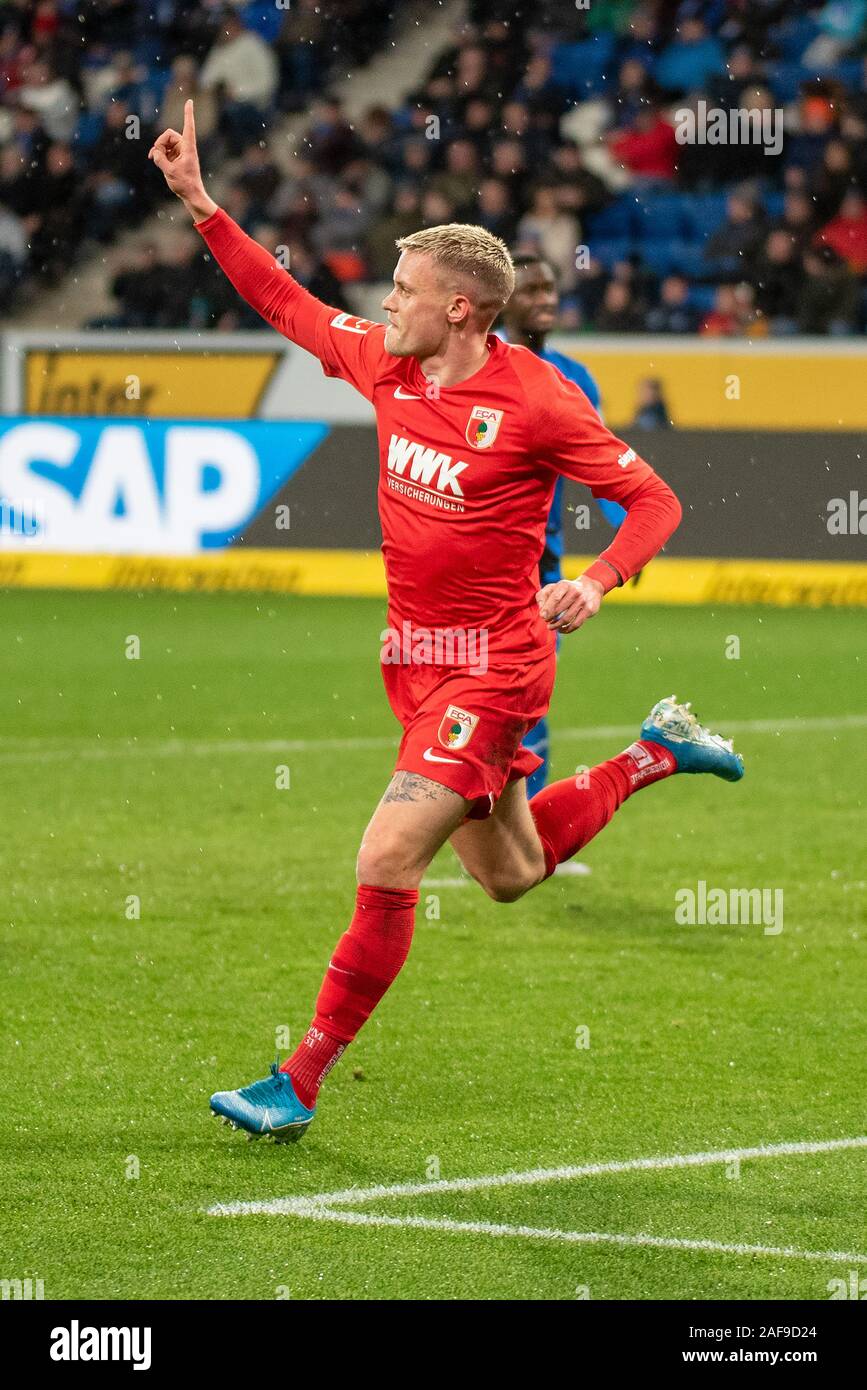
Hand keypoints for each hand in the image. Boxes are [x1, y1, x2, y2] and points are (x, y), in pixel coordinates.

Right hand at [148, 98, 215, 221]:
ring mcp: (180, 152)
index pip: (188, 127)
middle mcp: (185, 147)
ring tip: (156, 161)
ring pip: (164, 143)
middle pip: (168, 135)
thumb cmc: (185, 184)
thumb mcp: (169, 172)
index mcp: (188, 148)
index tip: (189, 101)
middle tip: (156, 156)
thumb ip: (159, 159)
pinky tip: (153, 159)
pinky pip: (164, 150)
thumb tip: (154, 153)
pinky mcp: (176, 157)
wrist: (191, 195)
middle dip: (159, 143)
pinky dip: (158, 154)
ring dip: (158, 150)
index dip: (188, 114)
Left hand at [536, 575, 604, 633]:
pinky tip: (561, 629)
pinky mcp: (589, 610)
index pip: (555, 598)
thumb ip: (543, 596)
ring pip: (567, 618)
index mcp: (565, 585)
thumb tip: (541, 610)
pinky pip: (576, 624)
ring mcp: (583, 601)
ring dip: (557, 625)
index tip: (542, 616)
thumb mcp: (553, 588)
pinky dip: (567, 629)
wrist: (590, 588)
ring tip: (551, 627)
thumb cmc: (566, 590)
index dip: (548, 609)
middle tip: (547, 621)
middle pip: (560, 609)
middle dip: (551, 618)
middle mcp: (575, 592)